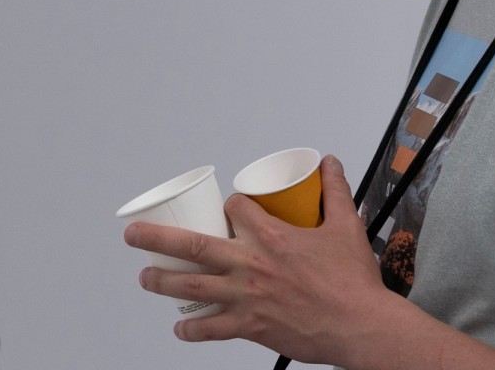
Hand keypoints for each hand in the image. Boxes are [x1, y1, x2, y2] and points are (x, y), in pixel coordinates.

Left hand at [124, 154, 395, 364]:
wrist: (361, 326)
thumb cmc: (353, 281)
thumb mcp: (346, 226)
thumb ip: (336, 192)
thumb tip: (330, 162)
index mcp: (272, 236)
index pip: (234, 209)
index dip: (228, 205)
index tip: (228, 209)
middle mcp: (251, 264)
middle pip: (192, 245)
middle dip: (157, 238)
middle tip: (133, 235)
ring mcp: (247, 298)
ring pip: (193, 287)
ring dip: (163, 281)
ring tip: (146, 278)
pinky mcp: (251, 327)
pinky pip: (212, 329)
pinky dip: (192, 330)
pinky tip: (180, 329)